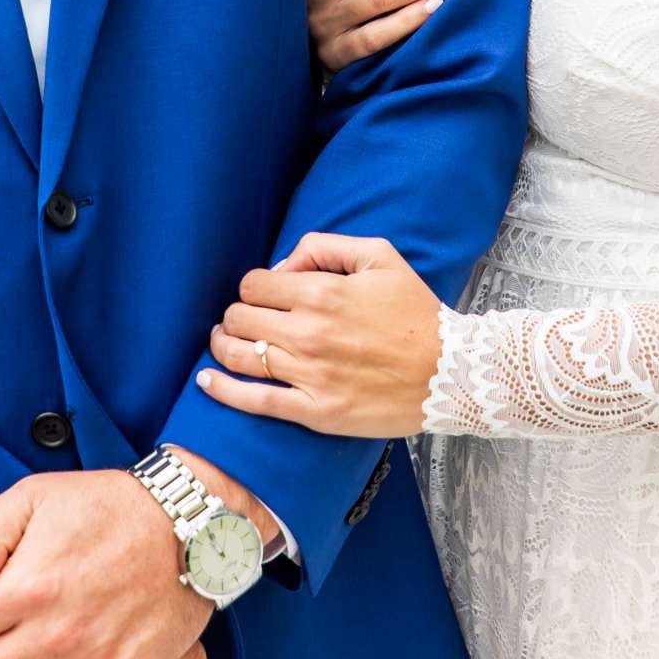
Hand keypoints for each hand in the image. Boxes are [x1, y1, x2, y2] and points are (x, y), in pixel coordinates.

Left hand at [198, 232, 441, 436]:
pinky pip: (256, 402)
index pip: (253, 284)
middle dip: (237, 315)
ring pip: (239, 356)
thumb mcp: (380, 256)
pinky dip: (224, 391)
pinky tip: (207, 383)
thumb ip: (326, 246)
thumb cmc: (416, 312)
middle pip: (239, 318)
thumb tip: (284, 266)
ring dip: (222, 347)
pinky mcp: (316, 412)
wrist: (451, 372)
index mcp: (322, 293)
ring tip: (223, 344)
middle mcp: (309, 333)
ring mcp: (310, 375)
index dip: (254, 287)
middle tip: (245, 320)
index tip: (264, 295)